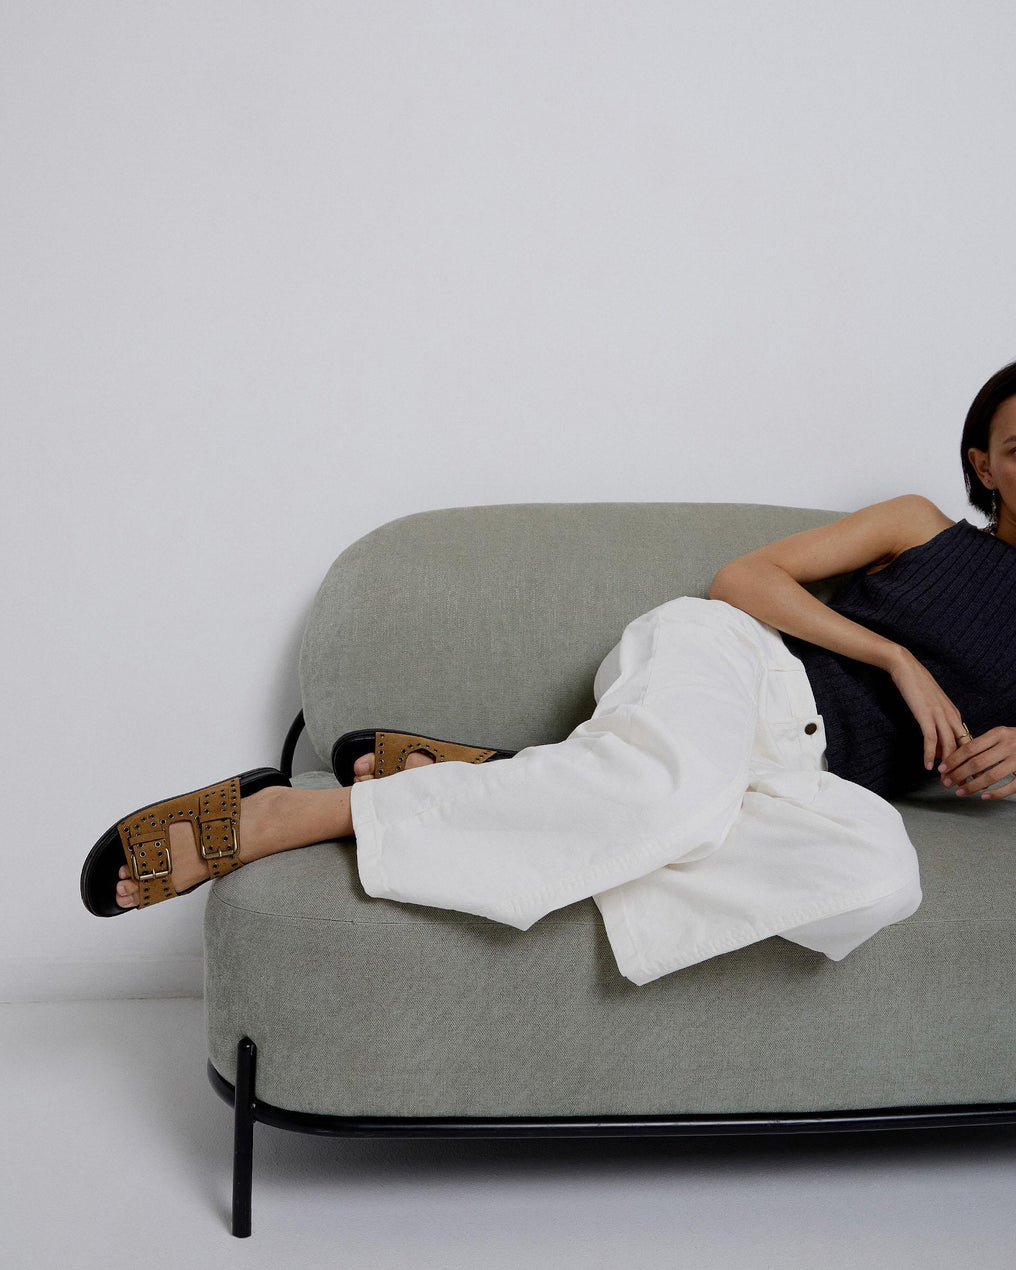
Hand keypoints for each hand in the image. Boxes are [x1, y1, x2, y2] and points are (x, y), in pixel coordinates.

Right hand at [886, 647, 966, 770]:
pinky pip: (931, 739)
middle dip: (961, 767)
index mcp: (954, 714)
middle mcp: (951, 716)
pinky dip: (930, 754)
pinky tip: (927, 765)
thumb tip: (938, 741)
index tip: (964, 775)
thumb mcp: (932, 706)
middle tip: (957, 783)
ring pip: (949, 746)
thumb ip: (938, 722)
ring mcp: (940, 715)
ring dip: (947, 765)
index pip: (966, 742)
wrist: (906, 668)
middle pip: (962, 747)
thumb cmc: (917, 686)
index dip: (967, 760)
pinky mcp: (926, 715)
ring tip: (943, 780)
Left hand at [937, 727, 1015, 799]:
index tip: (942, 769)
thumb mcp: (1002, 734)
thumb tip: (956, 757)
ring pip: (990, 776)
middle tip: (946, 782)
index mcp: (999, 733)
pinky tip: (983, 796)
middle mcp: (1008, 745)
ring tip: (959, 792)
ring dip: (972, 786)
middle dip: (958, 774)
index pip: (970, 747)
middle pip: (977, 763)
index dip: (953, 759)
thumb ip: (983, 743)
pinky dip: (995, 793)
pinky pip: (1009, 786)